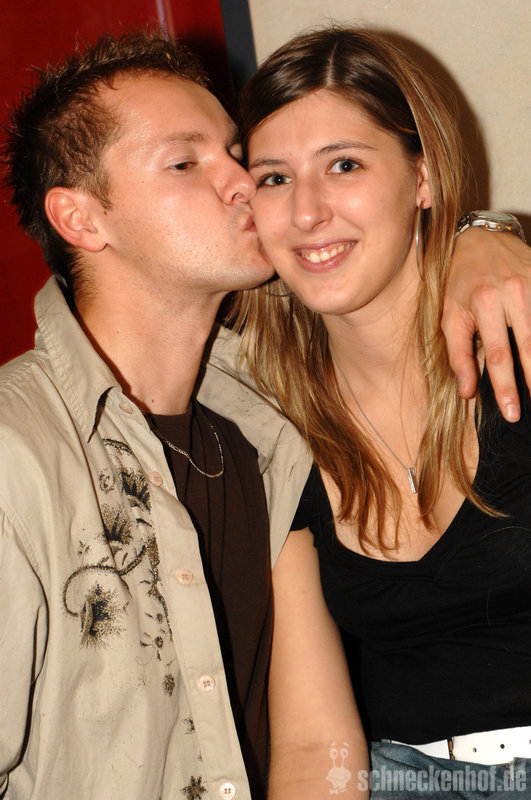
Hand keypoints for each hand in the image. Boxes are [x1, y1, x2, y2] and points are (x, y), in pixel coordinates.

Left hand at [442, 227, 530, 420]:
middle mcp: (514, 292)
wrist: (479, 238)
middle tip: (530, 409)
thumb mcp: (449, 315)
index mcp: (485, 302)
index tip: (511, 411)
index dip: (505, 386)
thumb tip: (467, 391)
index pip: (497, 354)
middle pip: (529, 345)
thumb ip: (457, 353)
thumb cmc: (460, 283)